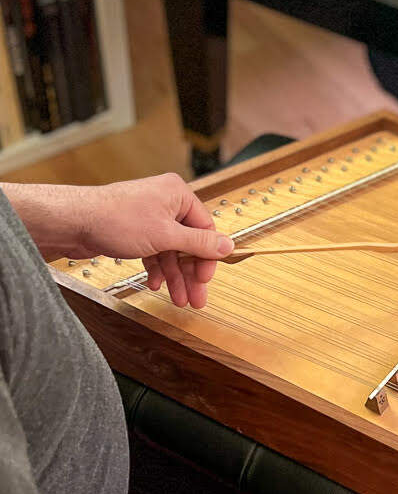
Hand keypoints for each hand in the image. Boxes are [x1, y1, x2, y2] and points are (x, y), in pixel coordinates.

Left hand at [2, 174, 233, 307]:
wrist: (73, 222)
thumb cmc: (115, 218)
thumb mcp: (166, 235)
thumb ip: (199, 243)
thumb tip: (227, 246)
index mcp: (178, 195)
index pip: (205, 230)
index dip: (207, 258)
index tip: (206, 279)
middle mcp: (166, 203)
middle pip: (188, 244)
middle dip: (191, 273)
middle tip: (196, 297)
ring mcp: (150, 217)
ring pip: (171, 252)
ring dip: (175, 277)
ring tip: (178, 298)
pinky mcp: (136, 230)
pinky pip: (155, 252)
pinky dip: (157, 269)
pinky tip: (155, 284)